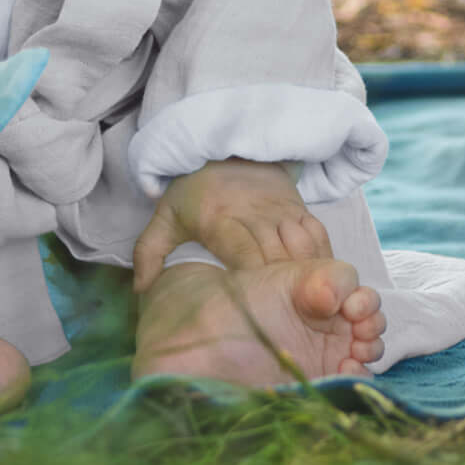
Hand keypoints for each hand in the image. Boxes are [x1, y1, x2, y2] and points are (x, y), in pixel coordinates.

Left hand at [131, 157, 330, 289]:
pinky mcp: (298, 208)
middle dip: (284, 286)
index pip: (243, 251)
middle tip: (288, 317)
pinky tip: (322, 283)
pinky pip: (318, 235)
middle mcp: (253, 212)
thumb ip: (149, 252)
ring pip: (302, 245)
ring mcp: (279, 209)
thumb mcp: (165, 216)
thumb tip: (142, 291)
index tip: (258, 307)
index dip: (255, 279)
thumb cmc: (194, 191)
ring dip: (307, 275)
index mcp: (219, 217)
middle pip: (277, 253)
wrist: (225, 147)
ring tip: (311, 306)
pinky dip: (322, 259)